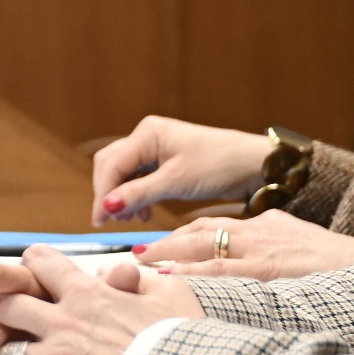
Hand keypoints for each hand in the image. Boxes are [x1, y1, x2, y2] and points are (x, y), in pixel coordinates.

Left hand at [0, 247, 201, 354]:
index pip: (44, 266)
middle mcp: (65, 319)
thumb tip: (131, 271)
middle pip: (7, 306)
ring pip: (1, 354)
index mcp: (88, 292)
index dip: (25, 265)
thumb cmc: (184, 336)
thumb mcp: (168, 295)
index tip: (9, 267)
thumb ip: (141, 282)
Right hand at [91, 117, 274, 223]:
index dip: (102, 193)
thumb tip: (107, 205)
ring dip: (122, 197)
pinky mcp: (165, 162)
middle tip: (110, 221)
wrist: (254, 166)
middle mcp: (147, 137)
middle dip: (109, 194)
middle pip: (112, 166)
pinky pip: (139, 178)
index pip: (111, 164)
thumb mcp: (177, 181)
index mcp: (148, 133)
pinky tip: (144, 212)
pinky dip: (136, 196)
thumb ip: (139, 193)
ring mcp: (156, 148)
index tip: (99, 220)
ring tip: (130, 219)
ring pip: (124, 174)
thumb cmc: (220, 165)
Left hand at [136, 213, 353, 281]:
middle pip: (198, 231)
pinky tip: (171, 277)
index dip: (180, 235)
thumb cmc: (338, 263)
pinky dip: (193, 273)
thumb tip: (248, 252)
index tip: (157, 245)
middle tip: (133, 254)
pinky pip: (221, 271)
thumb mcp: (299, 242)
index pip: (212, 225)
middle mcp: (258, 232)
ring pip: (203, 247)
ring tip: (138, 264)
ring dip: (168, 255)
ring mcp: (261, 250)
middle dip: (164, 242)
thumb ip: (272, 242)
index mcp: (264, 224)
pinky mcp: (267, 270)